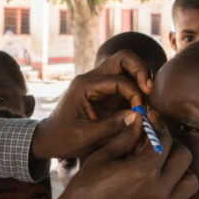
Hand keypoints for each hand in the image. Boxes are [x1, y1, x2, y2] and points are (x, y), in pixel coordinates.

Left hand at [31, 51, 152, 160]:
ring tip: (147, 99)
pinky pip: (125, 79)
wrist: (49, 139)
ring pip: (126, 65)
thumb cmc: (63, 139)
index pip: (119, 80)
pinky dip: (137, 87)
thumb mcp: (86, 137)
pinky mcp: (104, 90)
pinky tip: (141, 104)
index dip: (135, 94)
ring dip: (141, 78)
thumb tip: (139, 116)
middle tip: (150, 92)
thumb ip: (112, 127)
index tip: (140, 113)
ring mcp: (98, 82)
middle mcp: (91, 78)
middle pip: (124, 58)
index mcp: (84, 86)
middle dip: (142, 71)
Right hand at [55, 114, 197, 198]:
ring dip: (181, 168)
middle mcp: (158, 190)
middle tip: (158, 139)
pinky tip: (162, 182)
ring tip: (164, 163)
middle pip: (184, 157)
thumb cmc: (85, 187)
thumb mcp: (102, 156)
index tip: (151, 118)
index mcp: (143, 172)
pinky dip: (178, 189)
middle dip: (172, 143)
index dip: (158, 125)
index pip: (164, 139)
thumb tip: (140, 118)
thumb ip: (125, 136)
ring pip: (191, 181)